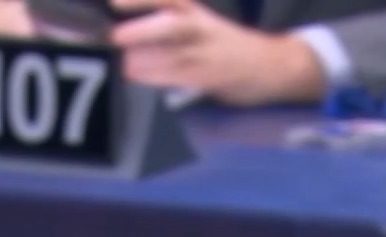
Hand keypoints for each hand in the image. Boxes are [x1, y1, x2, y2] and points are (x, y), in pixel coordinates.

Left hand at [107, 0, 326, 106]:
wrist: (271, 64)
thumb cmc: (223, 44)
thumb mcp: (198, 24)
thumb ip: (166, 24)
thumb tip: (120, 29)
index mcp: (196, 13)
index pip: (169, 0)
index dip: (142, 0)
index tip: (114, 2)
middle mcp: (202, 29)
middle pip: (172, 26)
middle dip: (143, 30)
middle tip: (115, 36)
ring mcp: (207, 55)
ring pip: (173, 56)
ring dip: (144, 60)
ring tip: (123, 63)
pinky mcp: (209, 78)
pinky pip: (178, 77)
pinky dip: (154, 77)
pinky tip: (135, 76)